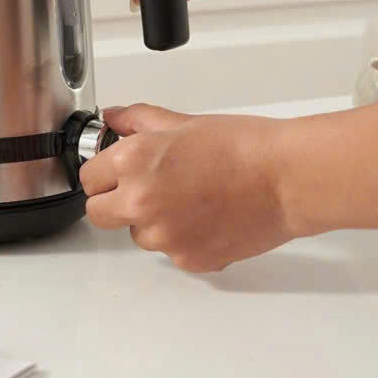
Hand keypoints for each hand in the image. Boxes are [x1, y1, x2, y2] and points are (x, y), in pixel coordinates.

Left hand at [78, 104, 305, 271]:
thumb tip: (115, 119)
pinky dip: (184, 240)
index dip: (103, 173)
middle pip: (99, 214)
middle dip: (115, 201)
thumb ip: (138, 122)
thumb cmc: (245, 147)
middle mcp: (141, 202)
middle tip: (145, 189)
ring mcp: (164, 236)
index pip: (89, 179)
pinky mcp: (188, 259)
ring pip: (137, 235)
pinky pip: (171, 251)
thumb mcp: (182, 123)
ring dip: (151, 222)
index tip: (115, 173)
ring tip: (189, 200)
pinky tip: (208, 218)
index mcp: (133, 163)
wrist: (288, 178)